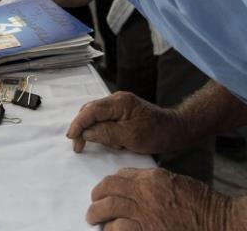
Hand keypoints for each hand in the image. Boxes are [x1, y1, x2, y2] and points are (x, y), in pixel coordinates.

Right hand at [66, 91, 185, 154]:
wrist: (175, 130)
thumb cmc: (155, 134)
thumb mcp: (129, 137)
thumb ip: (105, 133)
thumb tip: (86, 132)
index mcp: (118, 102)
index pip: (90, 110)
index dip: (78, 123)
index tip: (71, 138)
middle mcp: (117, 99)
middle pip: (90, 111)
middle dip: (83, 128)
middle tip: (79, 146)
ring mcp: (119, 105)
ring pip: (97, 116)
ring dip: (96, 131)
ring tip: (110, 145)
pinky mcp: (122, 112)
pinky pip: (106, 120)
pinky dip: (104, 131)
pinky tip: (114, 142)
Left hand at [87, 168, 231, 229]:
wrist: (219, 223)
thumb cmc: (200, 203)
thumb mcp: (174, 181)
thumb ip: (150, 181)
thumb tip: (127, 185)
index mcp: (152, 179)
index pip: (117, 177)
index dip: (104, 185)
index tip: (101, 191)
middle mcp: (145, 194)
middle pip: (108, 193)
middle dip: (96, 200)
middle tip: (92, 208)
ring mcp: (145, 216)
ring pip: (109, 212)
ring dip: (98, 217)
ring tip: (94, 221)